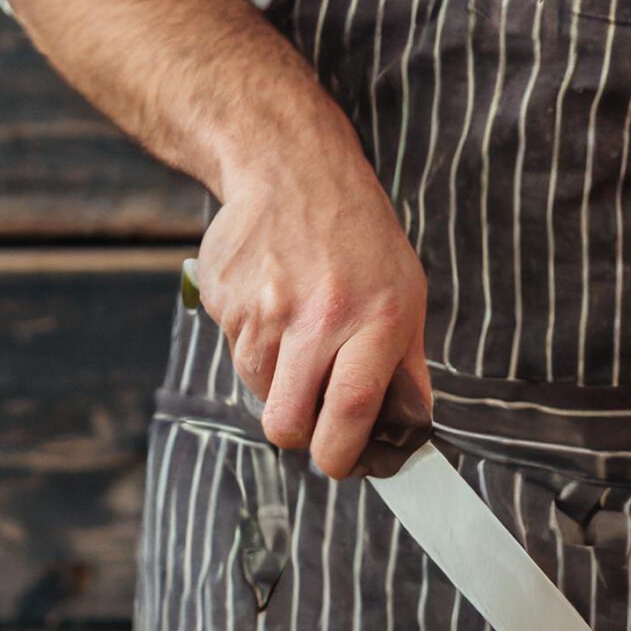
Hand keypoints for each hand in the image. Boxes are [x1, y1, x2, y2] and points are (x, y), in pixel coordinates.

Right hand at [196, 103, 430, 479]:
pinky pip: (234, 351)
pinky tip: (273, 301)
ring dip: (278, 380)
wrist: (292, 168)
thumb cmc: (360, 238)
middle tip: (312, 412)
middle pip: (286, 422)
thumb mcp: (407, 295)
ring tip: (299, 332)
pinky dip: (254, 343)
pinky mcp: (223, 298)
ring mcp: (262, 307)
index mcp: (376, 317)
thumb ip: (406, 369)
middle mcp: (317, 315)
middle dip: (298, 432)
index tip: (341, 462)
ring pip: (258, 391)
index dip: (341, 452)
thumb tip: (407, 435)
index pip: (353, 408)